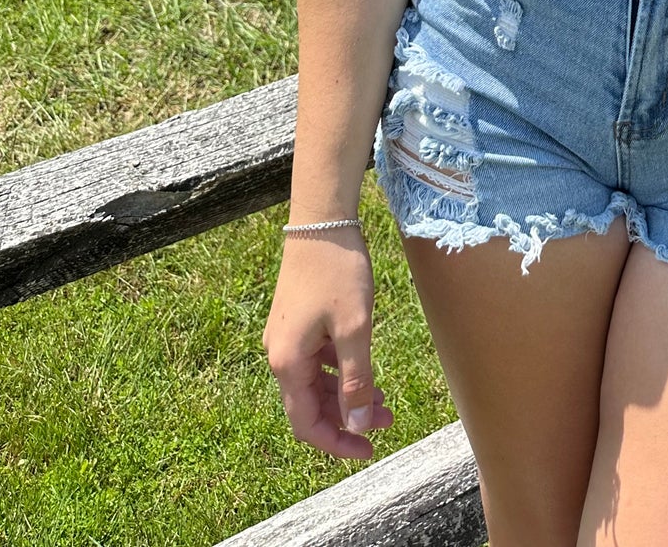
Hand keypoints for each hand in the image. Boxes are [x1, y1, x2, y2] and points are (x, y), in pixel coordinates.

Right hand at [263, 232, 393, 459]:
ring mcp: (287, 337)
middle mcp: (280, 354)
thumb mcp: (355, 329)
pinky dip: (340, 370)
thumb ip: (355, 380)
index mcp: (287, 363)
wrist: (322, 219)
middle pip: (311, 405)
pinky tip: (365, 367)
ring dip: (347, 394)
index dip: (337, 442)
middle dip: (348, 417)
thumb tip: (359, 425)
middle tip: (388, 420)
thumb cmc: (338, 271)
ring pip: (316, 382)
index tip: (369, 449)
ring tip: (385, 397)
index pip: (306, 423)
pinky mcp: (297, 321)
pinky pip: (317, 360)